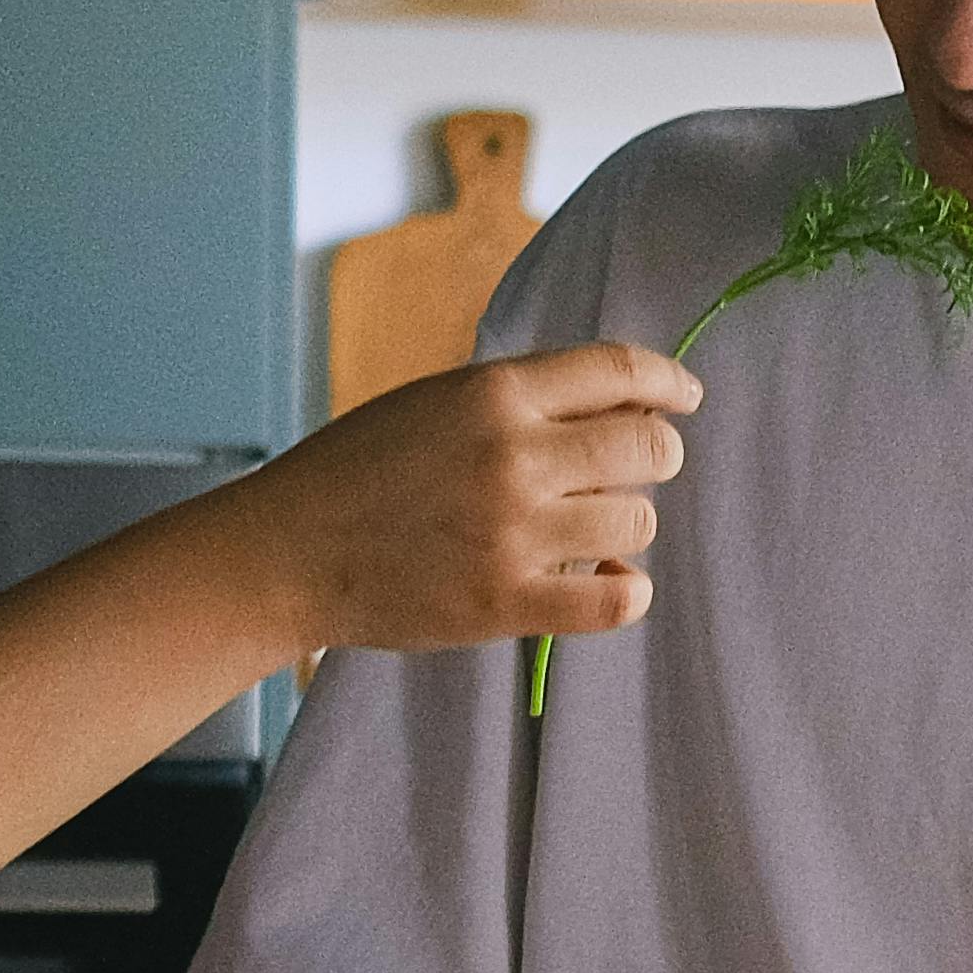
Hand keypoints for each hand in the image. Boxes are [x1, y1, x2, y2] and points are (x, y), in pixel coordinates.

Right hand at [232, 341, 695, 656]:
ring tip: (586, 529)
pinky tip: (605, 581)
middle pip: (648, 448)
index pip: (618, 370)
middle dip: (654, 455)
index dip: (668, 382)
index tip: (684, 397)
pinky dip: (626, 590)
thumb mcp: (437, 403)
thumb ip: (520, 399)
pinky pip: (618, 600)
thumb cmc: (361, 470)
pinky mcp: (507, 602)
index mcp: (495, 393)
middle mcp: (514, 456)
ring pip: (638, 521)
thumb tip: (621, 402)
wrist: (289, 551)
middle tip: (627, 471)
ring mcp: (514, 533)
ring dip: (624, 524)